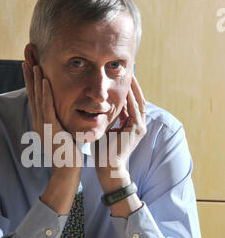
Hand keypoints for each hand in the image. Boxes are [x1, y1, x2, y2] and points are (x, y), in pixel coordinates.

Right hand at [22, 61, 82, 176]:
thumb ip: (60, 123)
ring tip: (32, 63)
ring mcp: (42, 125)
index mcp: (41, 122)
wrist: (67, 171)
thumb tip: (63, 114)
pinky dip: (45, 93)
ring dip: (34, 79)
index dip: (31, 79)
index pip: (35, 96)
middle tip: (25, 57)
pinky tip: (44, 80)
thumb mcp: (62, 134)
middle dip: (28, 74)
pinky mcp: (50, 128)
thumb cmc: (68, 154)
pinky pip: (47, 107)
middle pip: (32, 93)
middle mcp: (38, 121)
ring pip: (37, 97)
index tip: (30, 63)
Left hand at [94, 74, 146, 191]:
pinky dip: (130, 98)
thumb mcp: (104, 129)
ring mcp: (140, 127)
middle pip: (138, 98)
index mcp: (132, 124)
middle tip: (129, 70)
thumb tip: (98, 104)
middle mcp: (139, 124)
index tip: (120, 76)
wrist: (107, 168)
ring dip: (134, 88)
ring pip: (139, 102)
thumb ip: (106, 117)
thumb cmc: (102, 151)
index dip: (128, 88)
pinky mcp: (137, 130)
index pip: (131, 101)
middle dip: (134, 84)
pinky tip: (125, 87)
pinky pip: (135, 109)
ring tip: (129, 74)